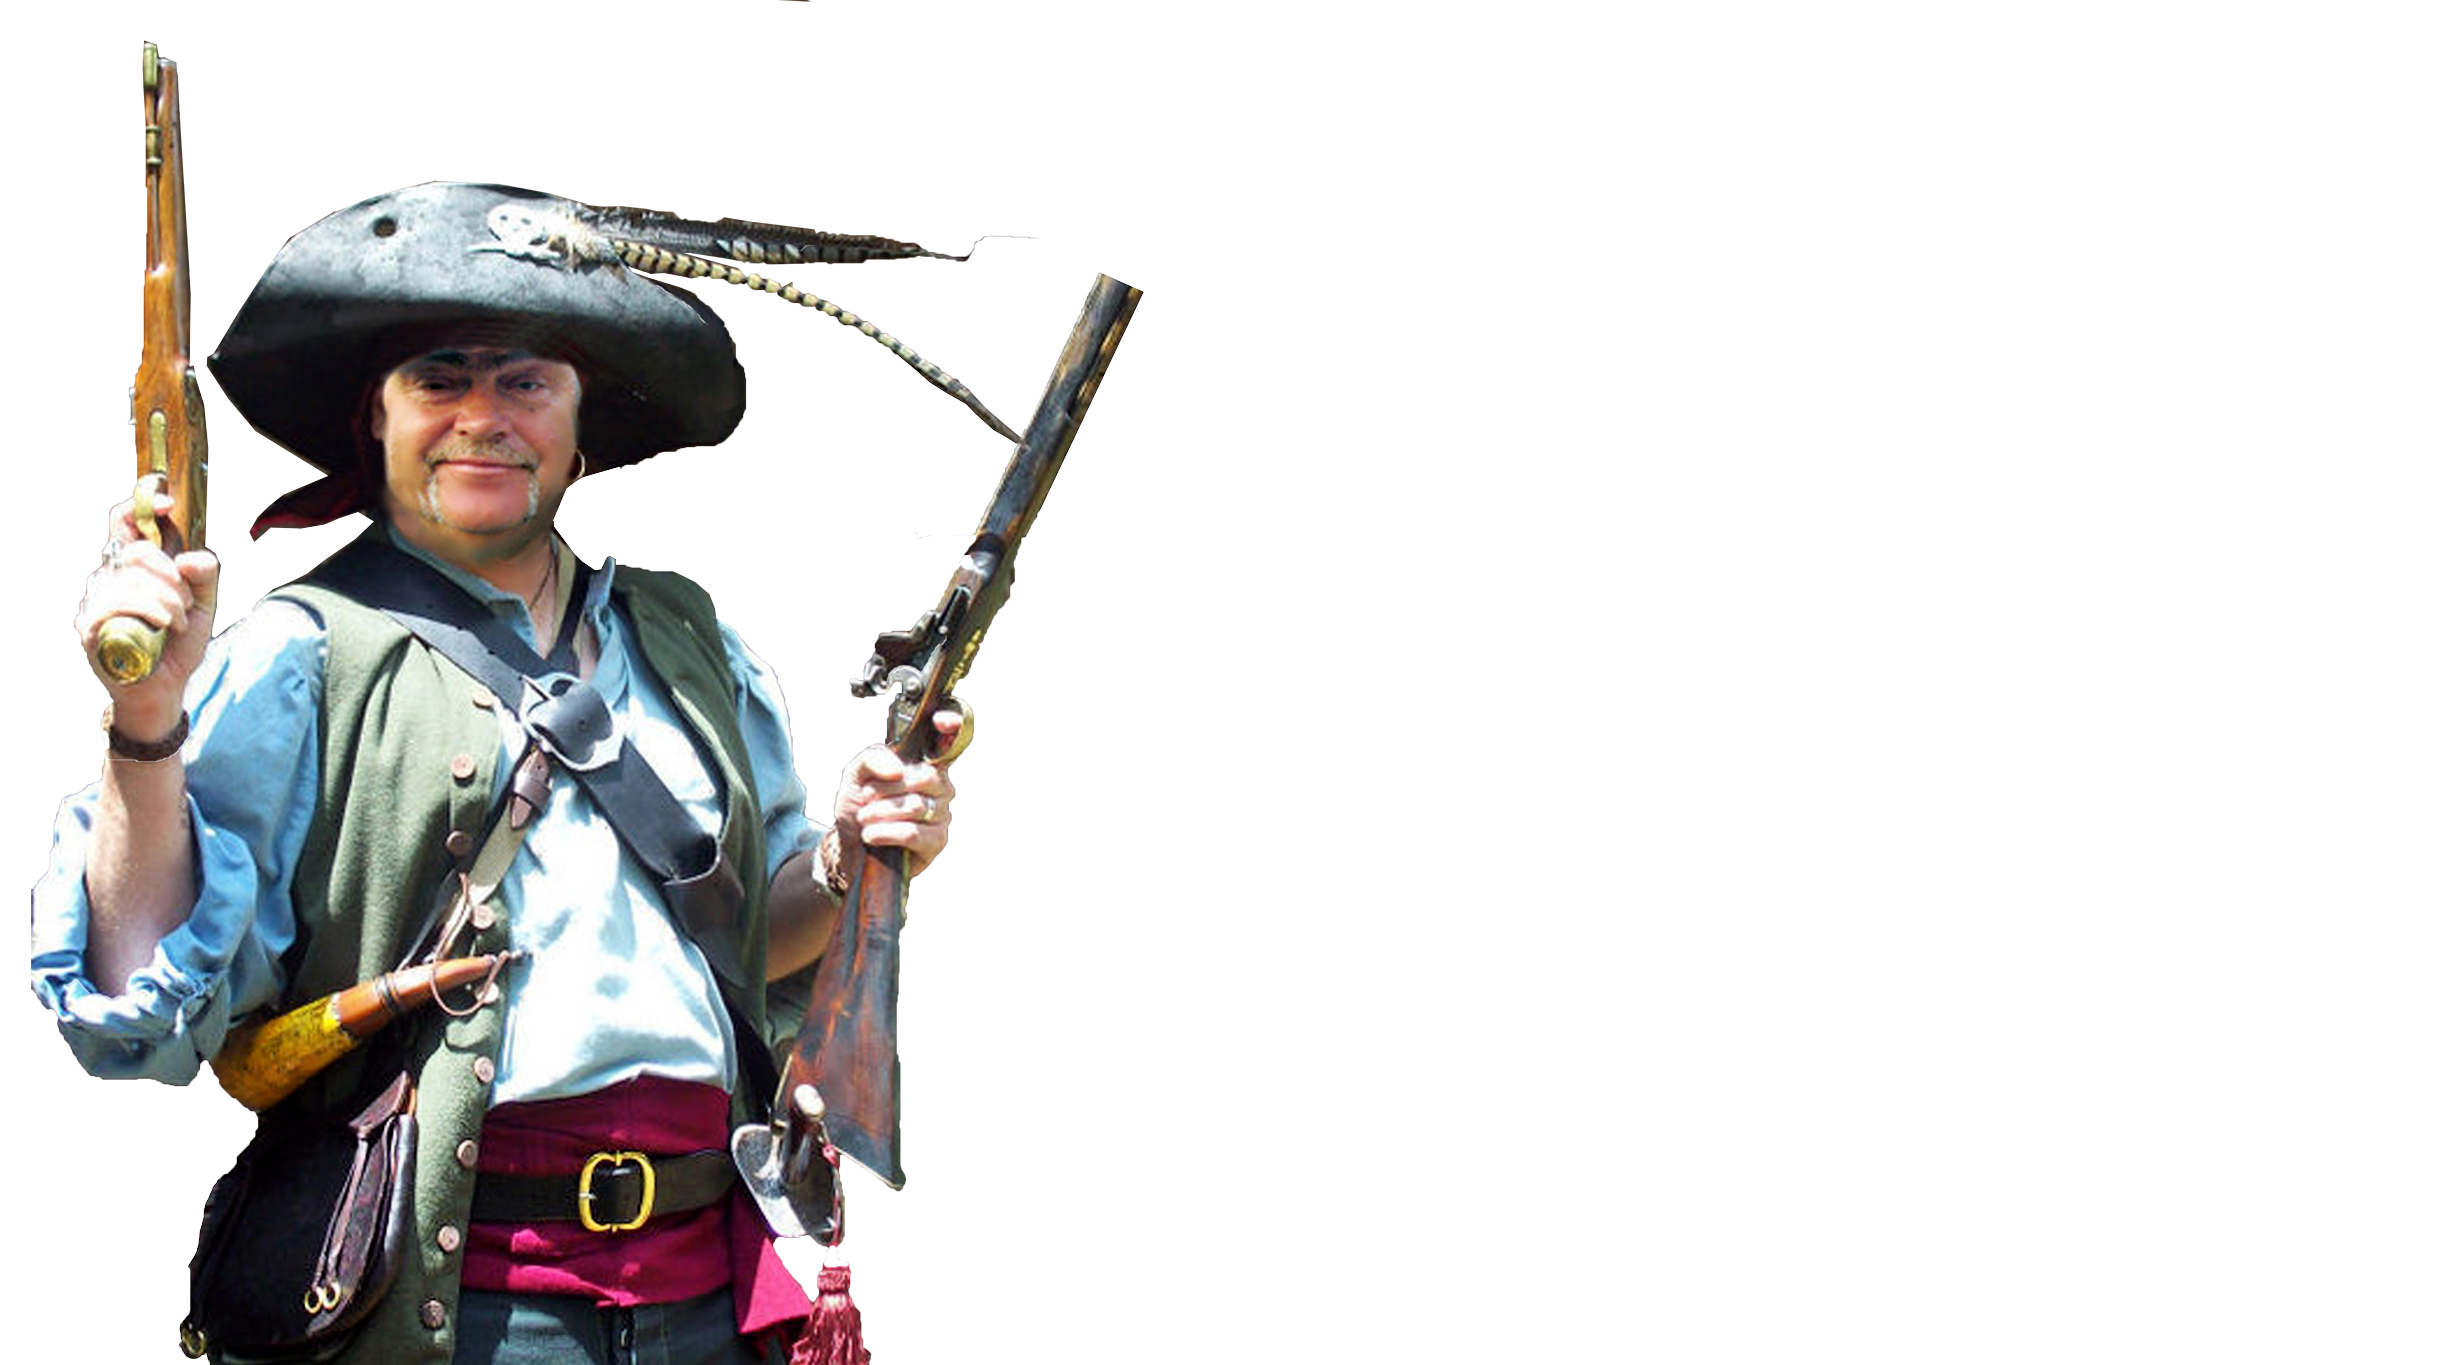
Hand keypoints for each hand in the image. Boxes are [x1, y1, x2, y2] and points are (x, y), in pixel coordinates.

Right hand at [76, 492, 217, 734]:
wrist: (166, 687)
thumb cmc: (179, 641)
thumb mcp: (205, 603)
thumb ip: (206, 574)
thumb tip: (192, 558)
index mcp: (133, 565)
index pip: (122, 521)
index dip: (141, 506)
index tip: (168, 504)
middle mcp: (107, 576)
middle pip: (138, 551)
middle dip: (174, 576)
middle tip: (189, 602)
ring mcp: (93, 599)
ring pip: (132, 578)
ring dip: (169, 599)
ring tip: (180, 621)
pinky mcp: (88, 624)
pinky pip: (117, 602)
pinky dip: (151, 611)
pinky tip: (166, 626)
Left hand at [830, 709, 964, 878]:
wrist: (849, 845)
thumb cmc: (859, 806)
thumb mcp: (856, 773)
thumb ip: (874, 759)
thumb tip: (898, 769)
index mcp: (924, 763)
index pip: (950, 739)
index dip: (952, 725)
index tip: (940, 721)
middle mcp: (940, 786)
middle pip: (926, 778)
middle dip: (888, 788)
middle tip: (865, 797)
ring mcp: (942, 814)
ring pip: (916, 806)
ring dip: (880, 812)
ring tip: (864, 818)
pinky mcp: (937, 842)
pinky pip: (914, 833)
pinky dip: (886, 832)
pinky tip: (871, 834)